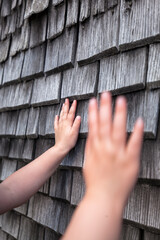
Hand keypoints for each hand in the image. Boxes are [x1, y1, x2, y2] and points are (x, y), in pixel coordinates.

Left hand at [54, 99, 80, 154]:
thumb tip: (79, 116)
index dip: (73, 106)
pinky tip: (57, 116)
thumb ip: (76, 124)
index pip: (71, 113)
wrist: (61, 148)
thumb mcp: (75, 133)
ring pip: (61, 116)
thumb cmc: (69, 142)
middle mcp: (63, 123)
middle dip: (66, 105)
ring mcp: (59, 126)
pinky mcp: (57, 130)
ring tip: (63, 105)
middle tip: (67, 99)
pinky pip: (56, 122)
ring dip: (62, 110)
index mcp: (68, 123)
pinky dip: (56, 118)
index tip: (74, 101)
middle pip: (65, 112)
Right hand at [83, 92, 143, 206]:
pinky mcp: (130, 161)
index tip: (93, 100)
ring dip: (120, 114)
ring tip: (121, 101)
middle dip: (105, 107)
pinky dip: (137, 132)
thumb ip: (90, 147)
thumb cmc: (95, 182)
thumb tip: (91, 133)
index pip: (93, 126)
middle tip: (106, 94)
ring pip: (119, 130)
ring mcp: (118, 154)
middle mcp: (106, 148)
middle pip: (105, 124)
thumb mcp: (88, 163)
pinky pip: (134, 144)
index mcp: (95, 148)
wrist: (104, 199)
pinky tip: (139, 121)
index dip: (93, 112)